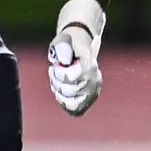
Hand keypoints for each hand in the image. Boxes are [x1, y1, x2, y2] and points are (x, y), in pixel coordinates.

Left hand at [48, 0, 105, 116]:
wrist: (79, 48)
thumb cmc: (68, 45)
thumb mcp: (61, 41)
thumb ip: (62, 48)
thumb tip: (64, 62)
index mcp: (89, 64)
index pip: (70, 78)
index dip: (58, 73)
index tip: (56, 65)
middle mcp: (95, 79)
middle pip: (70, 91)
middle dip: (57, 82)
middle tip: (55, 72)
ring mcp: (94, 91)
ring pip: (72, 103)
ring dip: (60, 93)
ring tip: (58, 82)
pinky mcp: (90, 99)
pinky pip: (75, 109)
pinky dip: (65, 102)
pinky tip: (63, 91)